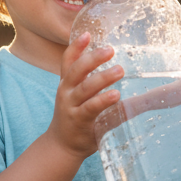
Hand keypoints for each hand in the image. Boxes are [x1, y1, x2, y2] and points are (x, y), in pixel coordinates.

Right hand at [48, 32, 122, 158]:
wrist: (61, 146)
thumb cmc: (76, 118)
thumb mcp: (80, 97)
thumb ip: (94, 83)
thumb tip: (120, 69)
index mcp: (67, 84)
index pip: (68, 61)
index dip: (76, 47)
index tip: (86, 34)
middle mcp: (66, 92)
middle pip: (76, 70)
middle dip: (92, 58)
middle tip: (110, 50)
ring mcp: (71, 106)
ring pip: (85, 88)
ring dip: (102, 78)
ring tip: (119, 70)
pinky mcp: (79, 121)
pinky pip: (91, 108)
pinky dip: (103, 100)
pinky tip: (116, 94)